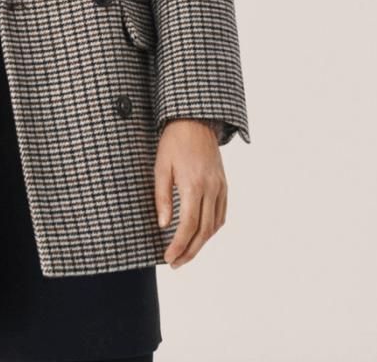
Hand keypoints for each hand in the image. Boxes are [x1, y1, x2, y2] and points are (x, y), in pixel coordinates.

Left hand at [154, 119, 227, 267]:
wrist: (195, 122)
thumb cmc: (173, 143)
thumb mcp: (161, 167)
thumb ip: (162, 197)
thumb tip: (163, 225)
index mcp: (193, 185)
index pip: (188, 225)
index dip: (178, 245)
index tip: (168, 258)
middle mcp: (211, 189)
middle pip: (203, 231)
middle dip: (189, 251)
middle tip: (175, 263)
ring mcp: (220, 188)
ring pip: (214, 226)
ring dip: (201, 244)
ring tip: (186, 254)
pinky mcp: (224, 185)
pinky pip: (221, 214)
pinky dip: (212, 230)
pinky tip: (201, 235)